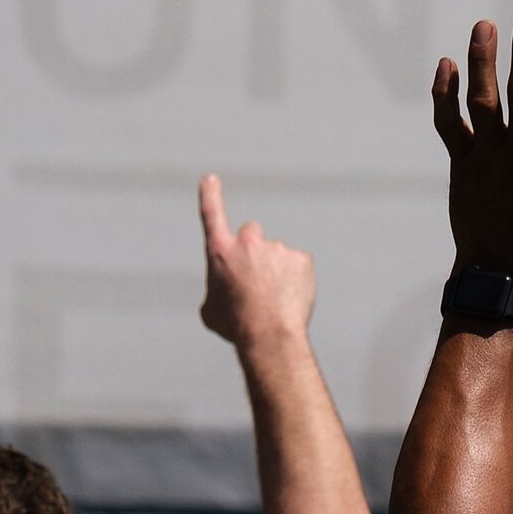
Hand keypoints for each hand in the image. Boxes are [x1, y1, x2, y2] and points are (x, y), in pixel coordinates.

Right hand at [197, 174, 314, 348]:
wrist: (269, 334)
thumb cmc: (236, 326)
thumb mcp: (211, 311)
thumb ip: (218, 290)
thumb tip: (227, 292)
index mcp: (220, 252)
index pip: (211, 215)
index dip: (211, 195)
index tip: (211, 178)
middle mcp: (248, 243)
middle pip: (251, 235)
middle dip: (254, 251)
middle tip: (257, 279)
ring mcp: (277, 248)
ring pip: (277, 255)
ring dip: (276, 271)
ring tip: (274, 300)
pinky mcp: (301, 258)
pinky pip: (298, 266)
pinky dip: (296, 280)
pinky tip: (291, 299)